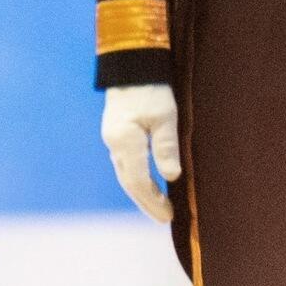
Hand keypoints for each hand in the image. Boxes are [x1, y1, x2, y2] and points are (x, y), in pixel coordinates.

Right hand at [100, 84, 179, 222]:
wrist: (132, 67)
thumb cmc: (152, 89)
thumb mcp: (166, 116)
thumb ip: (166, 146)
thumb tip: (171, 177)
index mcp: (125, 141)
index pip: (139, 181)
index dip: (153, 201)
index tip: (168, 215)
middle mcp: (114, 145)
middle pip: (130, 183)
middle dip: (147, 202)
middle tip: (164, 218)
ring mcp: (113, 141)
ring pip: (126, 175)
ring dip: (142, 193)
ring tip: (159, 208)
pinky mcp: (117, 136)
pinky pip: (127, 165)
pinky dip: (138, 179)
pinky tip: (149, 186)